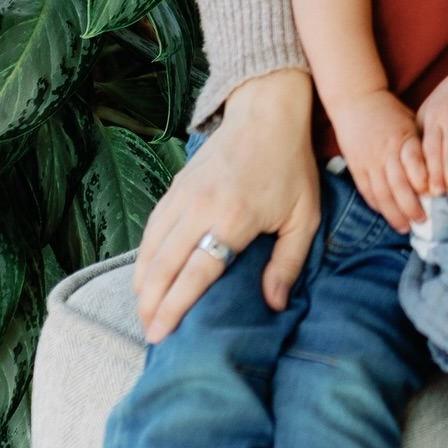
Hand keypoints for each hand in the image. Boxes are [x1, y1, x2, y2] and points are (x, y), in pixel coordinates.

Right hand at [134, 67, 319, 343]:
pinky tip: (146, 274)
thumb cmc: (291, 166)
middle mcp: (200, 208)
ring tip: (144, 311)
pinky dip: (144, 255)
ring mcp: (183, 195)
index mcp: (233, 218)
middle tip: (149, 333)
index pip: (194, 273)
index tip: (160, 334)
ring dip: (143, 282)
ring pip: (150, 248)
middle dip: (151, 303)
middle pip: (163, 266)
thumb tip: (273, 304)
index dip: (174, 307)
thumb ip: (288, 262)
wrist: (267, 112)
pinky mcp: (175, 186)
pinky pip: (152, 228)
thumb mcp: (304, 216)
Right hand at [331, 91, 427, 229]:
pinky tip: (387, 215)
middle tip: (424, 220)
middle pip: (398, 184)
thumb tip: (441, 170)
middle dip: (411, 206)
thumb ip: (422, 145)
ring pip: (381, 193)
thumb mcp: (411, 121)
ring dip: (394, 213)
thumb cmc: (391, 113)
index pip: (414, 161)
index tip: (435, 195)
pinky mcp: (356, 166)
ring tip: (406, 227)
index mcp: (403, 137)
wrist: (357, 101)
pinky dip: (377, 206)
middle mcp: (385, 151)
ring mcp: (368, 160)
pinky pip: (366, 191)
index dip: (424, 180)